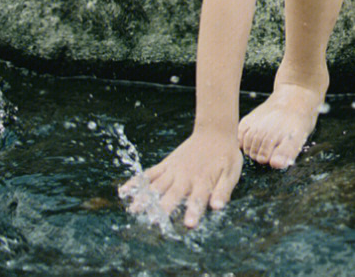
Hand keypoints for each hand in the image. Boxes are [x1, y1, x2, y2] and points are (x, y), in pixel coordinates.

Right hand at [119, 128, 242, 228]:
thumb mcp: (231, 172)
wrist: (215, 130)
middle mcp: (185, 176)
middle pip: (172, 194)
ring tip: (134, 210)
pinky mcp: (166, 164)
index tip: (188, 224)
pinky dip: (136, 181)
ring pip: (157, 184)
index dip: (194, 211)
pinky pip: (149, 173)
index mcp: (203, 181)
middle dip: (163, 207)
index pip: (198, 199)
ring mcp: (173, 170)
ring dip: (145, 197)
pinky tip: (123, 191)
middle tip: (153, 221)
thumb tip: (217, 207)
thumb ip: (223, 190)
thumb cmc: (225, 155)